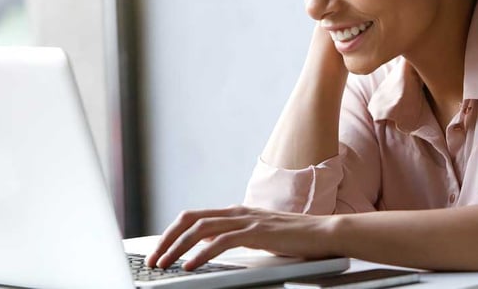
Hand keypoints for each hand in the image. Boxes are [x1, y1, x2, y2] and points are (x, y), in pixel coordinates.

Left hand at [145, 205, 336, 269]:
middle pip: (190, 219)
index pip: (195, 217)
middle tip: (153, 259)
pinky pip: (221, 241)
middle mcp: (238, 212)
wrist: (324, 233)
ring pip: (201, 229)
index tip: (160, 251)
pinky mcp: (257, 232)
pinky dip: (201, 253)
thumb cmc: (295, 238)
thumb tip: (211, 246)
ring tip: (165, 264)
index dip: (173, 233)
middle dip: (167, 239)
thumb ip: (237, 236)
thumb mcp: (259, 235)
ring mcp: (247, 220)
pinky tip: (191, 266)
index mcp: (237, 212)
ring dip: (177, 247)